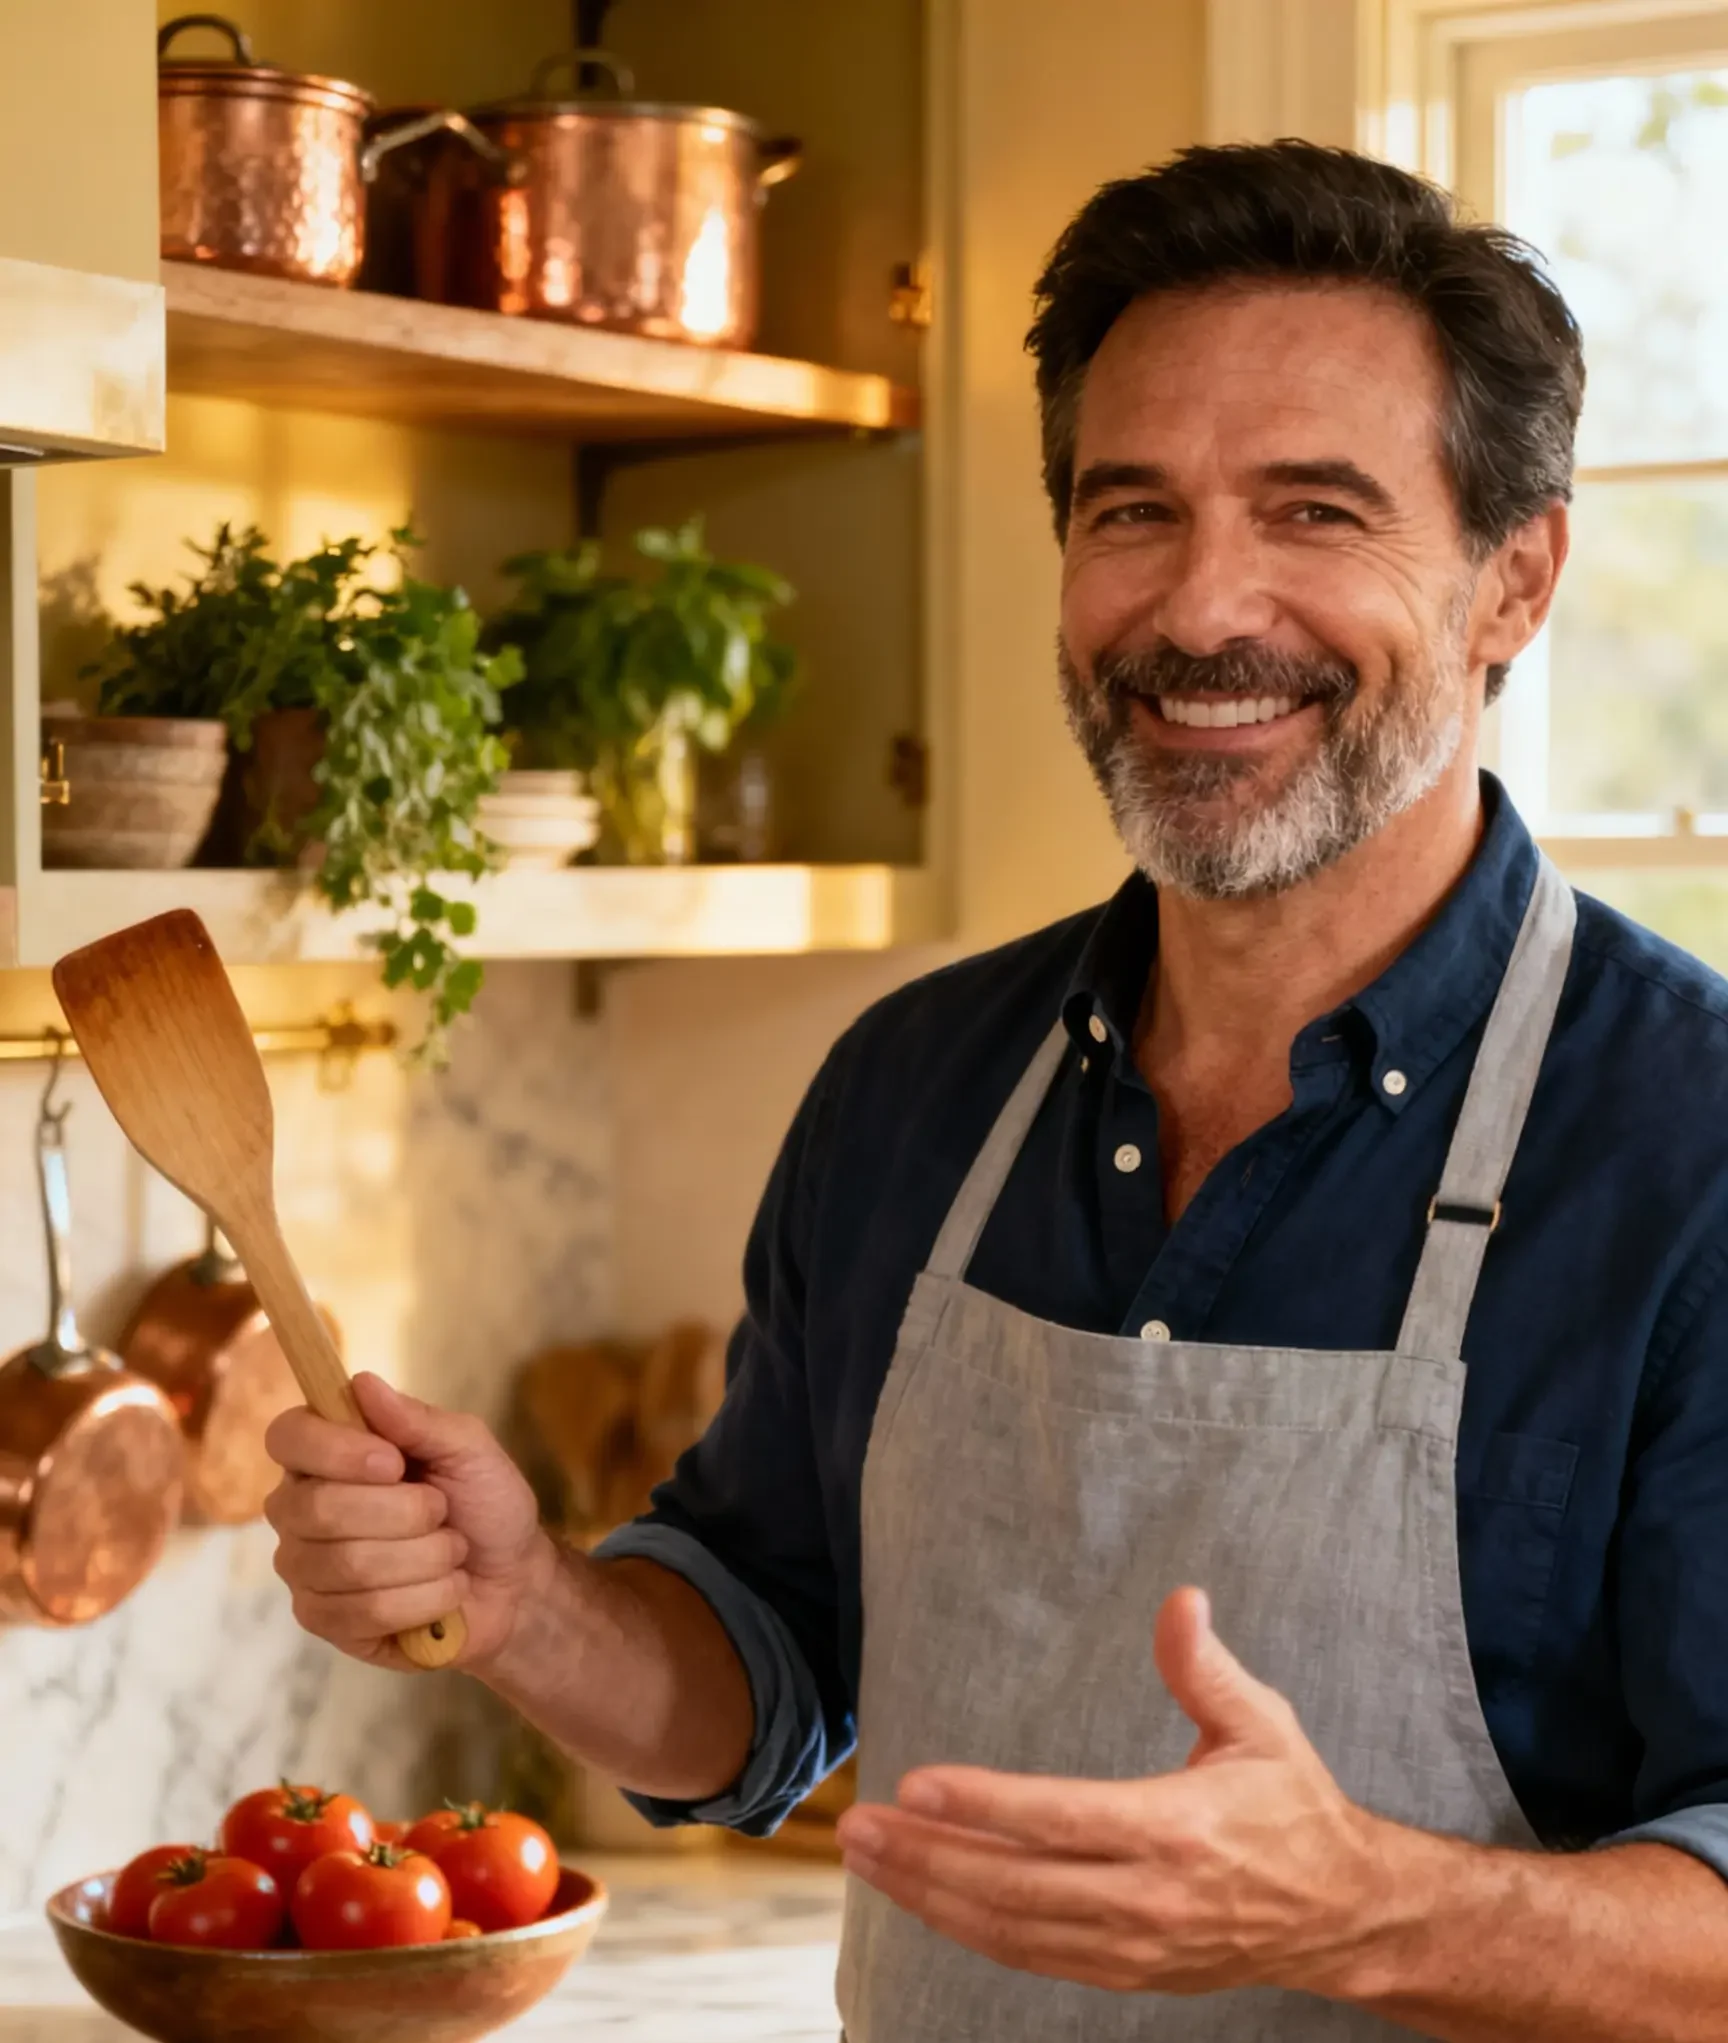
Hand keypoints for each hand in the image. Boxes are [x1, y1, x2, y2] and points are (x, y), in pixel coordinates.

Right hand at [263, 1374, 554, 1673]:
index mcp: (326, 1453)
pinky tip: (443, 1591)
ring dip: (425, 1557)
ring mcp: (304, 1568)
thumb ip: (417, 1419)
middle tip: (441, 1511)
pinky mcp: (322, 1619)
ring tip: (450, 1552)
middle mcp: (299, 1507)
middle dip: (405, 1513)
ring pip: (347, 1565)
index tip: (394, 1462)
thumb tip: (361, 1383)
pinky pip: (362, 1612)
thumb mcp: (468, 1449)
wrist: (512, 1579)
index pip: (288, 1437)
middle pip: (317, 1509)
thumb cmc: (484, 1504)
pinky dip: (424, 1599)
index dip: (335, 1451)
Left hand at [835, 1587, 1388, 1996]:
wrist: (1344, 1915)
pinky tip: (924, 1899)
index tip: (915, 1784)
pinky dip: (969, 1930)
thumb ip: (1206, 1667)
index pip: (1061, 1820)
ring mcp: (1134, 1946)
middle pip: (1015, 1886)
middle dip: (927, 1858)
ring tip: (867, 1860)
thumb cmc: (1295, 1807)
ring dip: (930, 1897)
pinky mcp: (1127, 1973)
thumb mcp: (1262, 1725)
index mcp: (1178, 1830)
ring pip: (1012, 1930)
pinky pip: (1032, 1956)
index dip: (984, 1806)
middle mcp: (1149, 1898)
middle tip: (856, 1828)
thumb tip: (1179, 1598)